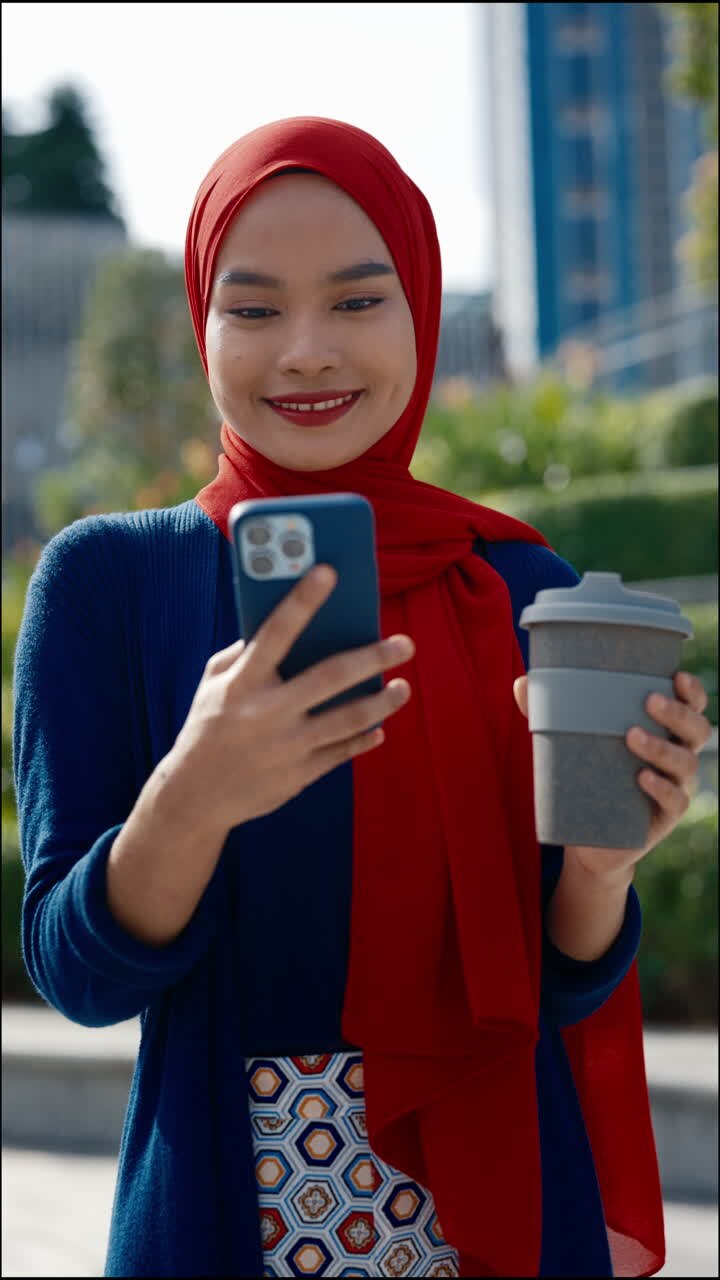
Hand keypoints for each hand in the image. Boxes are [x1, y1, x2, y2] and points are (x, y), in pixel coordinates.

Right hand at [168, 565, 413, 835]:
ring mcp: (286, 746)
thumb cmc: (208, 726)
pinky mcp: (299, 775)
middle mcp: (266, 712)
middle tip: (404, 643)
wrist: (196, 795)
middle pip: (330, 676)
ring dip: (382, 702)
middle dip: (373, 657)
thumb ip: (243, 653)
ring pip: (348, 718)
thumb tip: (285, 623)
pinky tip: (379, 727)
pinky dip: (364, 738)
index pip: (275, 632)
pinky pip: (342, 752)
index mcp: (242, 683)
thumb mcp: (213, 684)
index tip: (329, 572)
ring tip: (402, 687)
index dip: (301, 600)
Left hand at [513, 670, 711, 881]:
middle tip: (649, 700)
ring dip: (663, 747)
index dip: (692, 691)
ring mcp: (675, 788)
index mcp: (665, 732)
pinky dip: (661, 788)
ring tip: (632, 736)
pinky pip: (674, 801)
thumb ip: (553, 714)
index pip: (692, 706)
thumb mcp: (573, 744)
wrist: (589, 839)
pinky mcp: (664, 818)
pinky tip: (642, 777)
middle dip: (678, 713)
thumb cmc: (589, 777)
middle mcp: (677, 757)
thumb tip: (522, 683)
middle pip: (697, 730)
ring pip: (686, 763)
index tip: (677, 675)